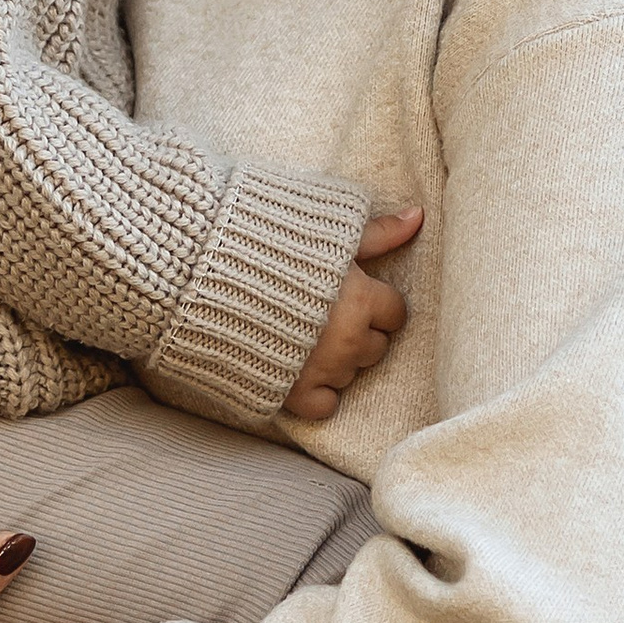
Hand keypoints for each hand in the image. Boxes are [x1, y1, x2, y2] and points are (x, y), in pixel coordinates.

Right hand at [283, 205, 421, 423]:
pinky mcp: (291, 392)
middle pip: (375, 347)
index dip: (375, 302)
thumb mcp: (328, 231)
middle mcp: (348, 340)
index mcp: (361, 300)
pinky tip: (301, 368)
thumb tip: (418, 215)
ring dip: (337, 360)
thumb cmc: (269, 244)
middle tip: (326, 313)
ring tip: (306, 335)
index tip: (351, 294)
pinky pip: (325, 406)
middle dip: (358, 332)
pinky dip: (317, 392)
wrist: (205, 276)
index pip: (396, 313)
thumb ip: (378, 232)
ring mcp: (321, 370)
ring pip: (350, 375)